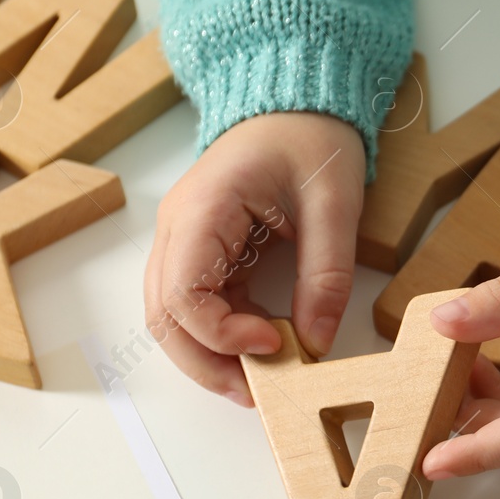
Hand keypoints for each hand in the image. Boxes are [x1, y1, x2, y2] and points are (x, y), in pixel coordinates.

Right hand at [145, 112, 365, 404]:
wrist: (296, 103)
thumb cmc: (310, 137)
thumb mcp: (335, 203)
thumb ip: (327, 274)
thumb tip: (317, 342)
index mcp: (202, 209)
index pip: (182, 294)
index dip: (222, 334)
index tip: (277, 345)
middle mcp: (178, 229)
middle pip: (164, 318)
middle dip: (207, 365)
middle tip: (258, 395)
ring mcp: (184, 241)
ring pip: (173, 319)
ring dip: (209, 357)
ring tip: (259, 383)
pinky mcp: (202, 252)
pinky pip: (198, 306)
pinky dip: (223, 336)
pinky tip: (261, 351)